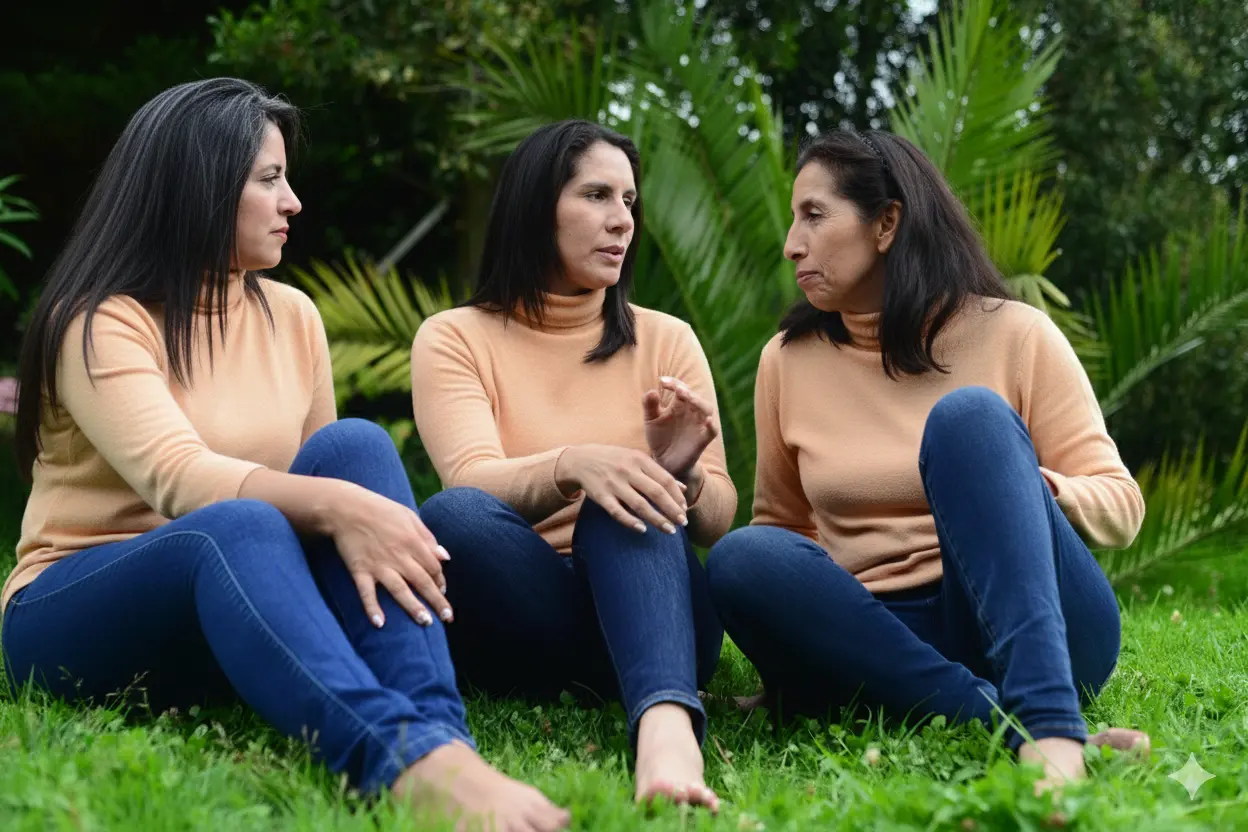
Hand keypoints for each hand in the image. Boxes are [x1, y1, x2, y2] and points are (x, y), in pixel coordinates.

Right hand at [325, 483, 452, 628]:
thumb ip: (428, 537)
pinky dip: (372, 607)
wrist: (345, 508)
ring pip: (400, 590)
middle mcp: (399, 556)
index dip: (441, 581)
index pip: (433, 567)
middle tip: (447, 618)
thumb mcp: (409, 516)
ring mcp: (379, 565)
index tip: (443, 591)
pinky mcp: (360, 570)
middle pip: (423, 582)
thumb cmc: (380, 510)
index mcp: (413, 541)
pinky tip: (379, 623)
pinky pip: (367, 592)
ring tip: (425, 622)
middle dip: (437, 601)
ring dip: (413, 607)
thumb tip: (445, 557)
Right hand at [556, 444, 688, 533]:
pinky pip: (617, 512)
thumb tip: (683, 488)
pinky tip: (643, 529)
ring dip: (657, 519)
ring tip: (670, 530)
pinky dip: (630, 522)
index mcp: (639, 459)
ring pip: (639, 505)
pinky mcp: (601, 496)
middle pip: (656, 492)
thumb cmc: (614, 460)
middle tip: (683, 523)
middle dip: (672, 509)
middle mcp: (628, 471)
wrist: (580, 460)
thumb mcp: (636, 459)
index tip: (685, 509)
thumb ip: (659, 473)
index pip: (665, 479)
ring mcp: (614, 484)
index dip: (677, 496)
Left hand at [643, 376, 717, 478]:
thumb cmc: (659, 438)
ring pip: (707, 409)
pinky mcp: (702, 440)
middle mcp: (691, 412)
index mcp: (679, 405)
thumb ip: (649, 406)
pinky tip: (707, 420)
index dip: (673, 382)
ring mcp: (698, 425)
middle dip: (687, 391)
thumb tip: (652, 391)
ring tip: (688, 398)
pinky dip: (711, 425)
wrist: (665, 462)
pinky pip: (712, 431)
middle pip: (695, 396)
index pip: (680, 387)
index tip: (662, 381)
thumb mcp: (651, 420)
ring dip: (699, 402)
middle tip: (677, 389)